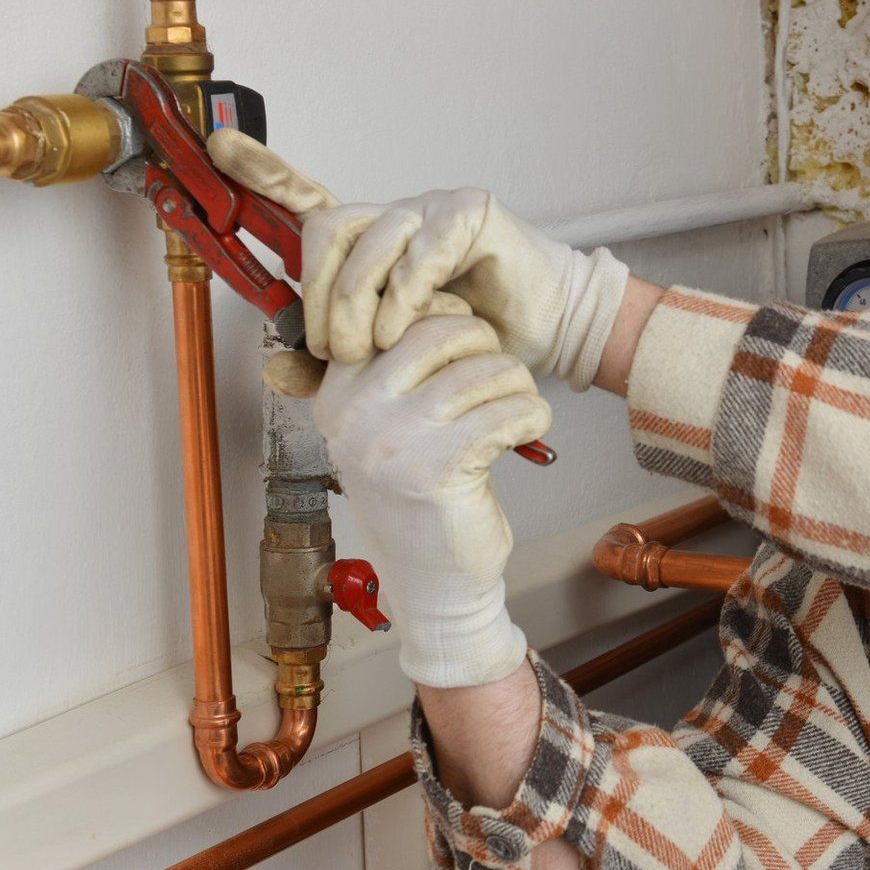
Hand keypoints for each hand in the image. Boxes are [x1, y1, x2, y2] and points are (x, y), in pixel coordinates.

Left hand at [208, 130, 629, 391]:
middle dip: (320, 295)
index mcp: (370, 243)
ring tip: (371, 348)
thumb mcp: (393, 359)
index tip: (221, 148)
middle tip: (334, 350)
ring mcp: (432, 209)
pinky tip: (406, 327)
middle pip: (329, 228)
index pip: (309, 201)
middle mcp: (395, 217)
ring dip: (360, 301)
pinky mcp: (470, 212)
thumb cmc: (475, 339)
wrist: (547, 332)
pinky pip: (421, 249)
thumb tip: (277, 373)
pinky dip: (406, 295)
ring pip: (371, 239)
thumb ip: (335, 365)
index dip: (265, 171)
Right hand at [314, 313, 551, 688]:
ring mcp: (392, 440)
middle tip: (500, 377)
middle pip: (443, 331)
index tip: (466, 349)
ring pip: (484, 369)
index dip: (446, 318)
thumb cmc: (420, 496)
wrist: (432, 581)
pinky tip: (529, 431)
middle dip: (488, 347)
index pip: (394, 315)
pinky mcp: (438, 467)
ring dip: (517, 386)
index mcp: (337, 392)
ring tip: (516, 408)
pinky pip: (508, 409)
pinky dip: (532, 415)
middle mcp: (354, 412)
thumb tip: (428, 288)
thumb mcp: (385, 426)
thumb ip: (395, 367)